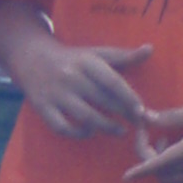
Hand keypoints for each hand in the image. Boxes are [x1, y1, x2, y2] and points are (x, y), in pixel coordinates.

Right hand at [19, 37, 152, 137]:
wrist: (33, 59)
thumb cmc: (73, 59)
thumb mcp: (96, 53)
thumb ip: (123, 55)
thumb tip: (150, 49)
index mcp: (86, 62)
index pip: (112, 82)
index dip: (128, 97)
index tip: (142, 110)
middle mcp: (70, 77)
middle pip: (102, 101)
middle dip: (123, 114)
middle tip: (138, 123)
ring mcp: (56, 94)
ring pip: (85, 117)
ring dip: (106, 127)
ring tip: (120, 131)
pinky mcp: (43, 108)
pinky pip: (62, 127)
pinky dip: (78, 133)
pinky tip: (90, 132)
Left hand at [124, 97, 182, 182]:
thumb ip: (173, 116)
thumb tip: (146, 117)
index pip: (159, 163)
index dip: (140, 171)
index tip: (125, 177)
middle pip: (161, 174)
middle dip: (147, 159)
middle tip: (149, 133)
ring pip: (170, 181)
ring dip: (159, 167)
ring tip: (165, 141)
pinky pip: (182, 180)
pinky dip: (170, 170)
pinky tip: (178, 147)